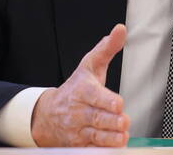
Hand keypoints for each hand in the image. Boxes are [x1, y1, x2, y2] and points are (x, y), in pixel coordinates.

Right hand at [31, 24, 129, 146]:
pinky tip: (114, 147)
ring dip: (109, 138)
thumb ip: (107, 48)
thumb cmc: (76, 87)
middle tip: (124, 122)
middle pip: (97, 117)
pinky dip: (102, 149)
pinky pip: (91, 149)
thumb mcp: (89, 65)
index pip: (94, 96)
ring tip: (122, 137)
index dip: (106, 101)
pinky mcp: (78, 145)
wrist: (48, 114)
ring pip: (95, 135)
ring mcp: (78, 129)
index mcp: (82, 90)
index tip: (118, 104)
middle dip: (111, 121)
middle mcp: (79, 111)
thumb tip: (120, 29)